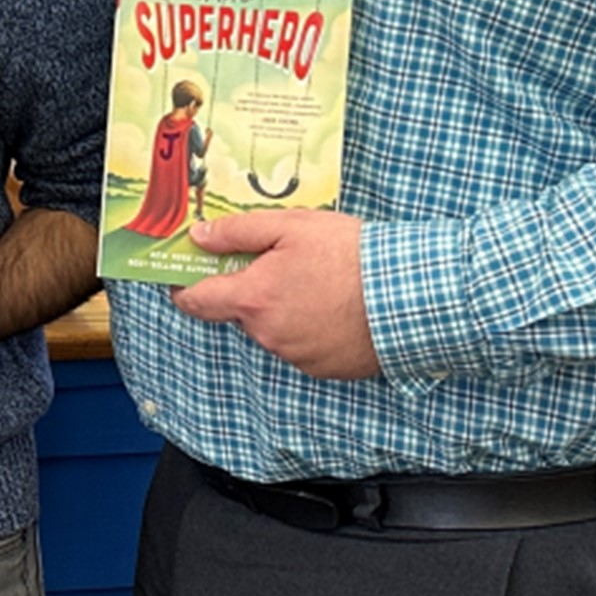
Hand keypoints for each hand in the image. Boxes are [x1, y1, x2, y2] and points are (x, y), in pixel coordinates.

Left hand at [171, 211, 380, 379]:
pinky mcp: (324, 368)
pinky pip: (303, 346)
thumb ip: (239, 231)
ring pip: (274, 329)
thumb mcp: (292, 227)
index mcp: (253, 298)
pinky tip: (337, 306)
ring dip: (284, 309)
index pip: (197, 301)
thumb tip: (200, 237)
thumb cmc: (353, 256)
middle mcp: (268, 334)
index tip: (185, 276)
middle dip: (253, 290)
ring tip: (321, 282)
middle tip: (283, 264)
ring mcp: (296, 355)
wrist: (410, 294)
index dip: (185, 288)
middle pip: (241, 313)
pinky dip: (311, 328)